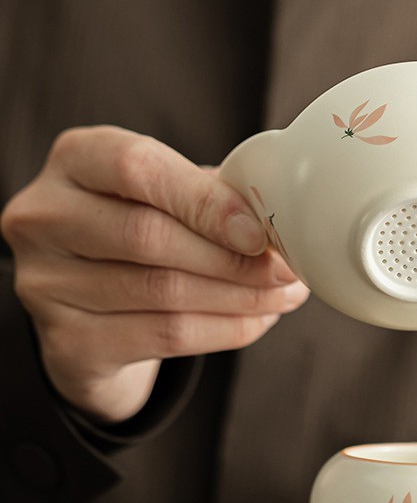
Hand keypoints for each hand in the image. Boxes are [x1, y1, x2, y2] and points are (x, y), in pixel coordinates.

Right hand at [1, 126, 308, 421]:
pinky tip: (256, 320)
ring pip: (162, 293)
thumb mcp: (163, 194)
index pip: (137, 169)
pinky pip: (163, 337)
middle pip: (149, 236)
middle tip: (286, 269)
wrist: (88, 308)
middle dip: (232, 257)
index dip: (205, 201)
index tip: (260, 230)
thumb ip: (209, 193)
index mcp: (74, 159)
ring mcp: (46, 284)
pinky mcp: (67, 342)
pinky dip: (223, 330)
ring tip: (283, 295)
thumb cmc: (137, 231)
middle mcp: (45, 217)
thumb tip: (275, 216)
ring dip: (239, 297)